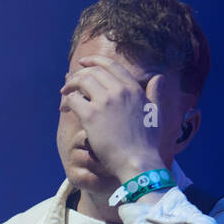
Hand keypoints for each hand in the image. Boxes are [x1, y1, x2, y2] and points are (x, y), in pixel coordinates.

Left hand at [61, 54, 169, 182]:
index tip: (83, 63)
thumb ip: (155, 93)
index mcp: (133, 89)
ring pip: (81, 82)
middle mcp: (119, 91)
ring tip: (64, 94)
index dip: (94, 61)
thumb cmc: (147, 143)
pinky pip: (73, 100)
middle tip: (69, 83)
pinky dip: (67, 101)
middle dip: (78, 74)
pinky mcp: (91, 116)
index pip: (111, 65)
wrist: (137, 161)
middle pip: (93, 72)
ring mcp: (105, 102)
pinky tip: (65, 108)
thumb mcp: (155, 113)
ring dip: (70, 85)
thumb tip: (158, 77)